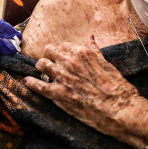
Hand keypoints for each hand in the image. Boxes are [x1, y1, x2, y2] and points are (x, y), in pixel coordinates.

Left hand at [23, 36, 147, 148]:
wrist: (120, 110)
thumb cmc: (118, 88)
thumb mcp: (108, 64)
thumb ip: (95, 51)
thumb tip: (90, 38)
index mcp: (83, 53)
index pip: (63, 45)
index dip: (61, 52)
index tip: (61, 57)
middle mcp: (70, 62)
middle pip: (49, 51)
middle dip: (49, 57)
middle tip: (51, 64)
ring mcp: (62, 78)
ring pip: (42, 65)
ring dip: (42, 68)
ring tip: (43, 73)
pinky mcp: (58, 94)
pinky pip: (38, 85)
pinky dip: (31, 83)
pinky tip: (28, 82)